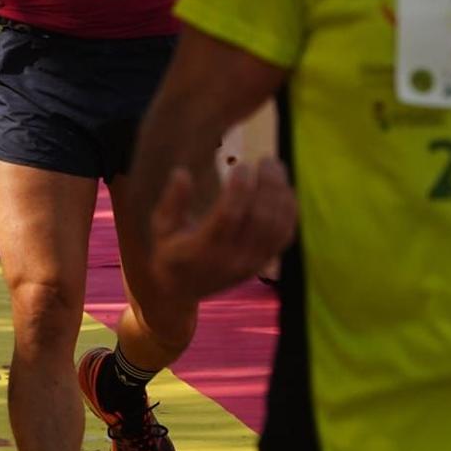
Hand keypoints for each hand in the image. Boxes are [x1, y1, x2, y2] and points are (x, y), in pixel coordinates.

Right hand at [148, 161, 298, 303]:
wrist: (183, 289)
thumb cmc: (170, 250)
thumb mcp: (161, 227)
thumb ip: (172, 201)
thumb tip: (182, 173)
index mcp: (203, 249)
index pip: (228, 217)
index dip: (239, 189)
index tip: (242, 164)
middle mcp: (231, 259)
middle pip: (259, 219)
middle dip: (267, 186)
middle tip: (266, 160)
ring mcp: (250, 263)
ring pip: (276, 227)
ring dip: (280, 194)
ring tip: (275, 167)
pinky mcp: (262, 263)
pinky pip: (284, 237)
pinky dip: (289, 211)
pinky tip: (285, 189)